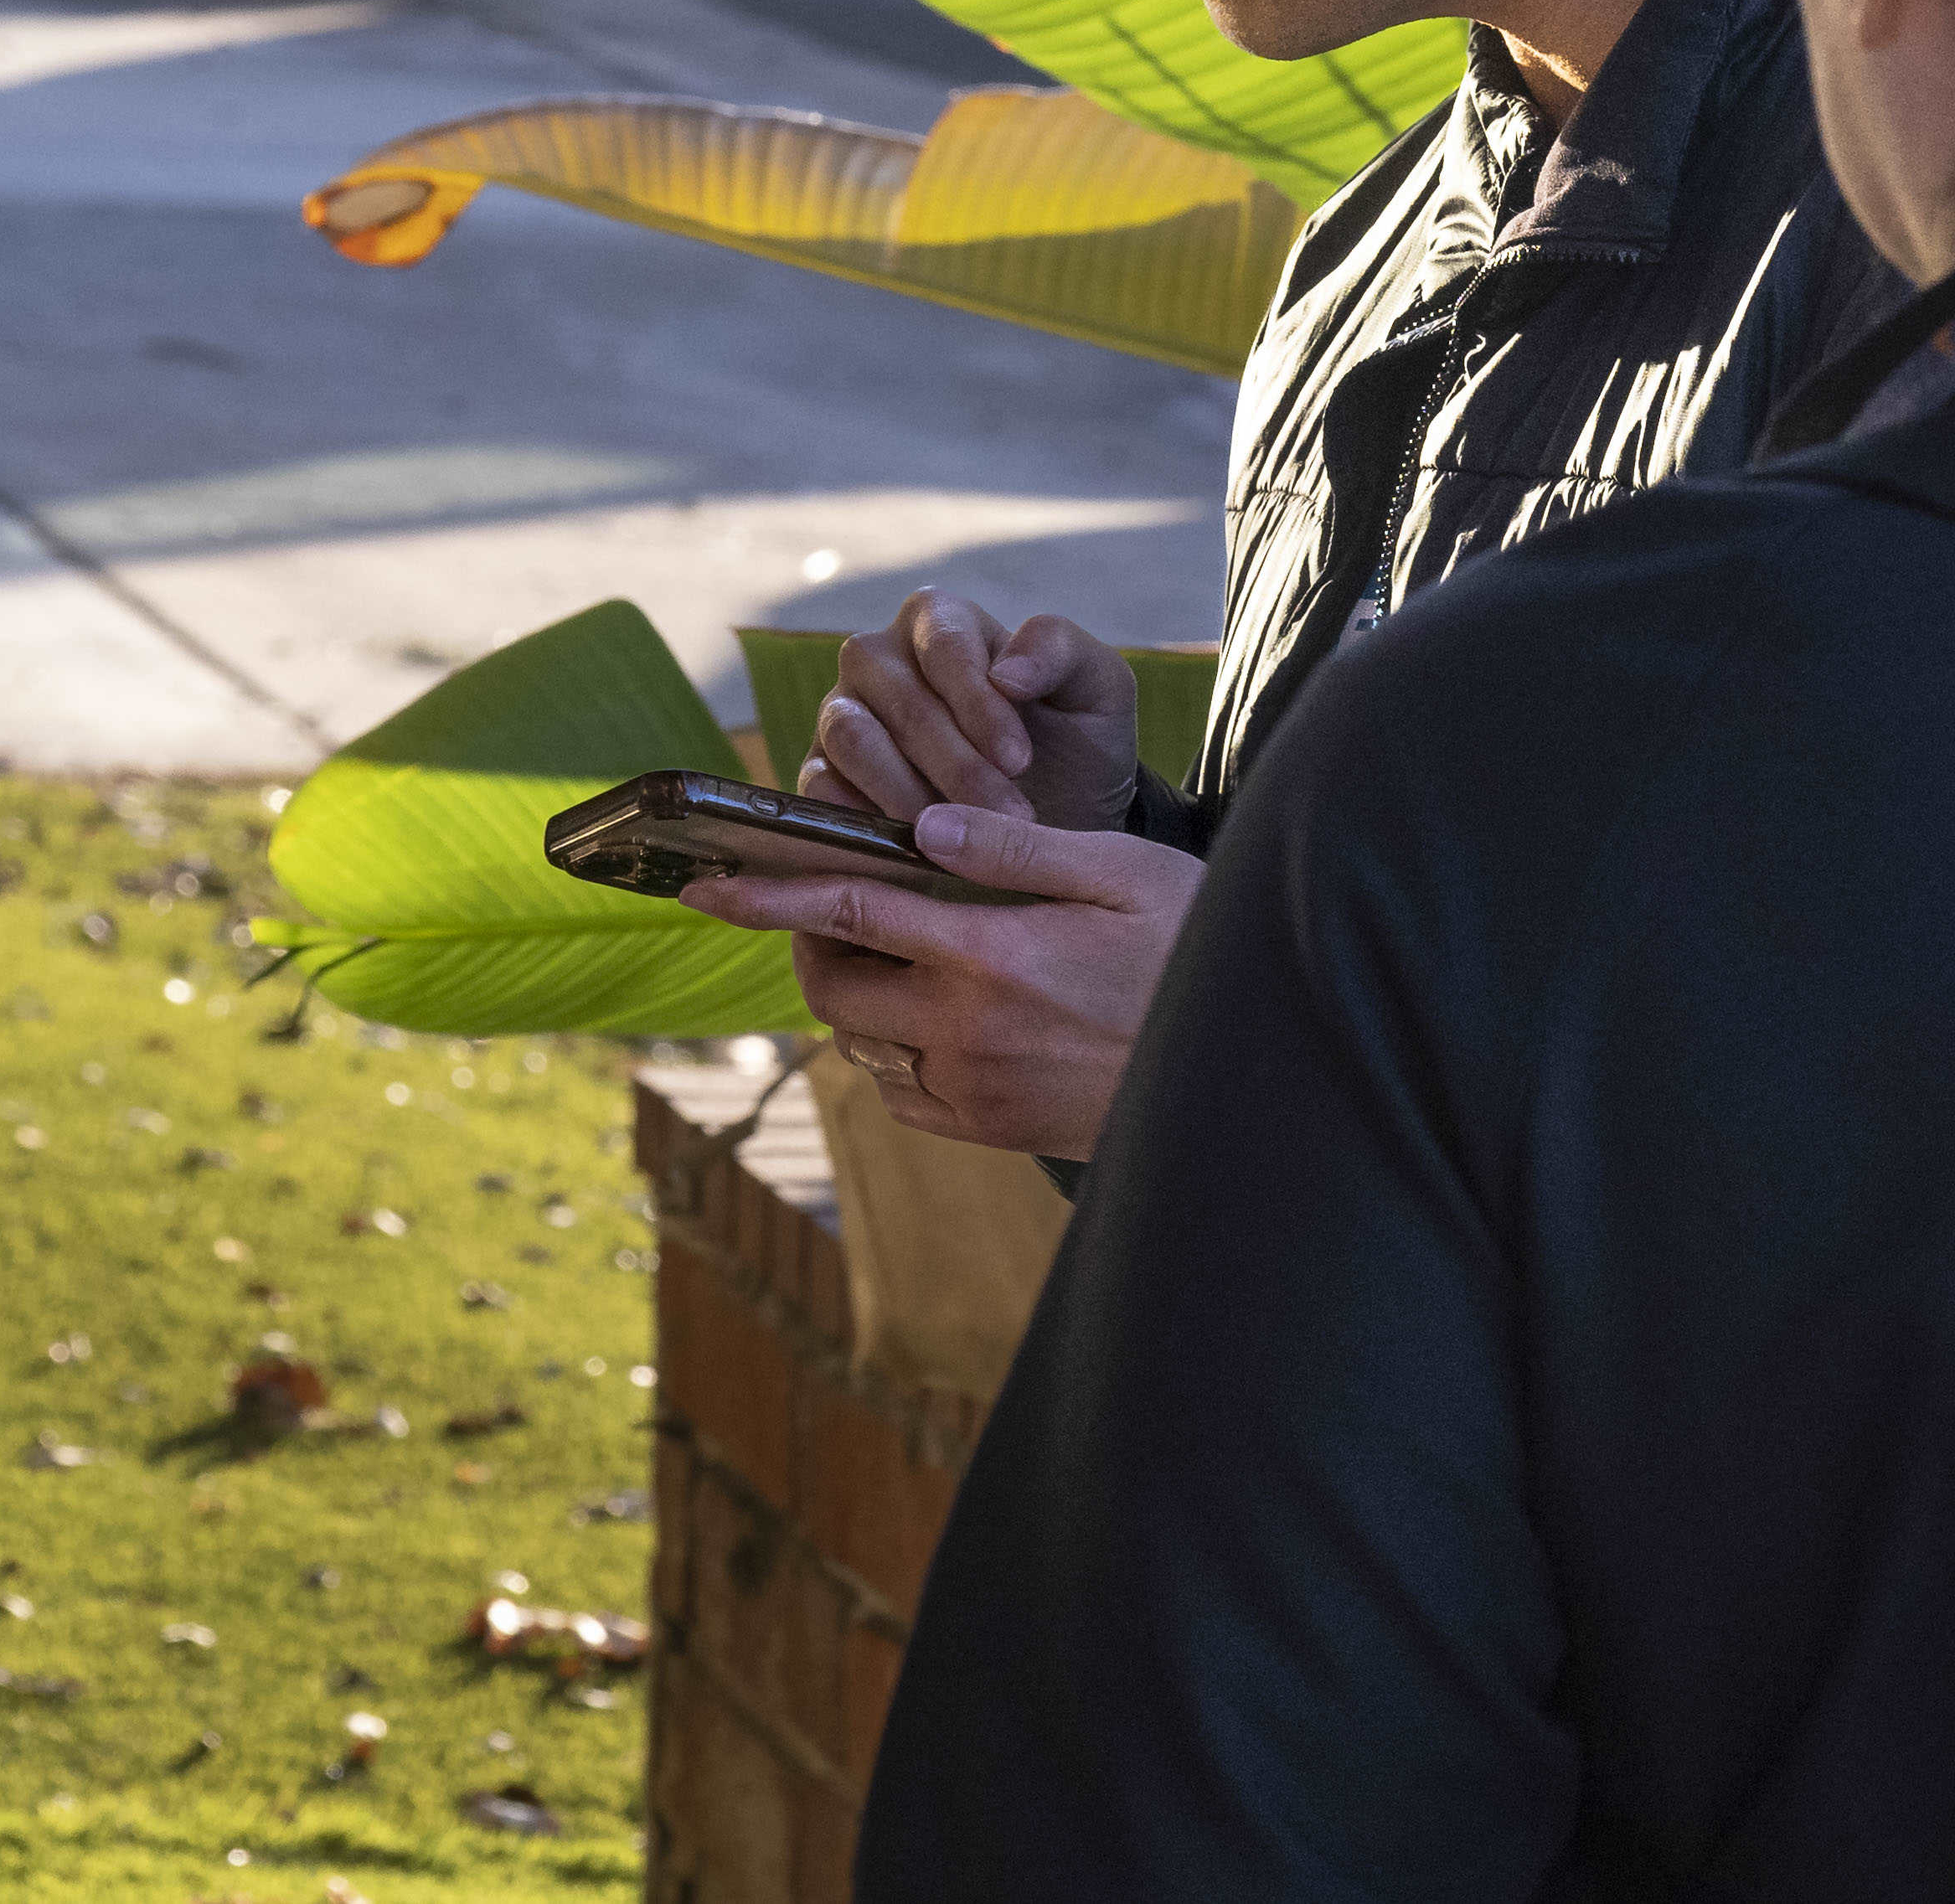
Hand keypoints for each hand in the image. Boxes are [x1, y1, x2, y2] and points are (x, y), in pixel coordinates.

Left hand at [679, 808, 1205, 1159]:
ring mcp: (976, 1091)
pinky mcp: (994, 1130)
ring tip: (895, 951)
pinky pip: (902, 1092)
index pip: (846, 910)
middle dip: (810, 942)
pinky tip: (936, 1013)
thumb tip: (923, 824)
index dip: (764, 893)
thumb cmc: (1193, 948)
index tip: (702, 882)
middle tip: (835, 902)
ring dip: (856, 995)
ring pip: (862, 1042)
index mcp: (991, 954)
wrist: (1252, 1075)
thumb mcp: (1121, 872)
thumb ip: (1014, 848)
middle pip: (831, 986)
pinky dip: (892, 1050)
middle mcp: (966, 1031)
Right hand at [804, 588, 1146, 831]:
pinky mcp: (822, 774)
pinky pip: (819, 790)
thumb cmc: (1075, 744)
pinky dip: (864, 821)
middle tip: (1007, 816)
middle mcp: (878, 660)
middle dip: (955, 762)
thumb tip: (1007, 672)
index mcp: (939, 621)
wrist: (1060, 821)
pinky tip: (919, 851)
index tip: (1021, 761)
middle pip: (895, 696)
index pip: (942, 643)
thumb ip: (1061, 653)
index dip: (978, 702)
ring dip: (910, 793)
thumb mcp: (1097, 691)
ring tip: (966, 838)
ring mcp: (841, 715)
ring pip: (851, 738)